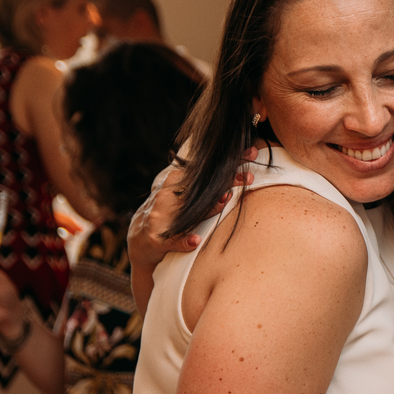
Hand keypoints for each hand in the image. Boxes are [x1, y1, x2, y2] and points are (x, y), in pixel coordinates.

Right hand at [128, 149, 257, 270]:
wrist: (140, 239)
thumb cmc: (171, 212)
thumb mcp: (186, 193)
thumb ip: (207, 182)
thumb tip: (239, 167)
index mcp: (178, 181)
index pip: (207, 168)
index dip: (230, 160)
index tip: (253, 152)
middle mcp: (169, 194)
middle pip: (201, 185)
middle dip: (226, 180)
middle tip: (250, 177)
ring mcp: (161, 215)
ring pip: (188, 209)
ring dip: (208, 207)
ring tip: (225, 200)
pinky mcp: (156, 238)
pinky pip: (172, 239)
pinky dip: (184, 240)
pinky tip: (195, 241)